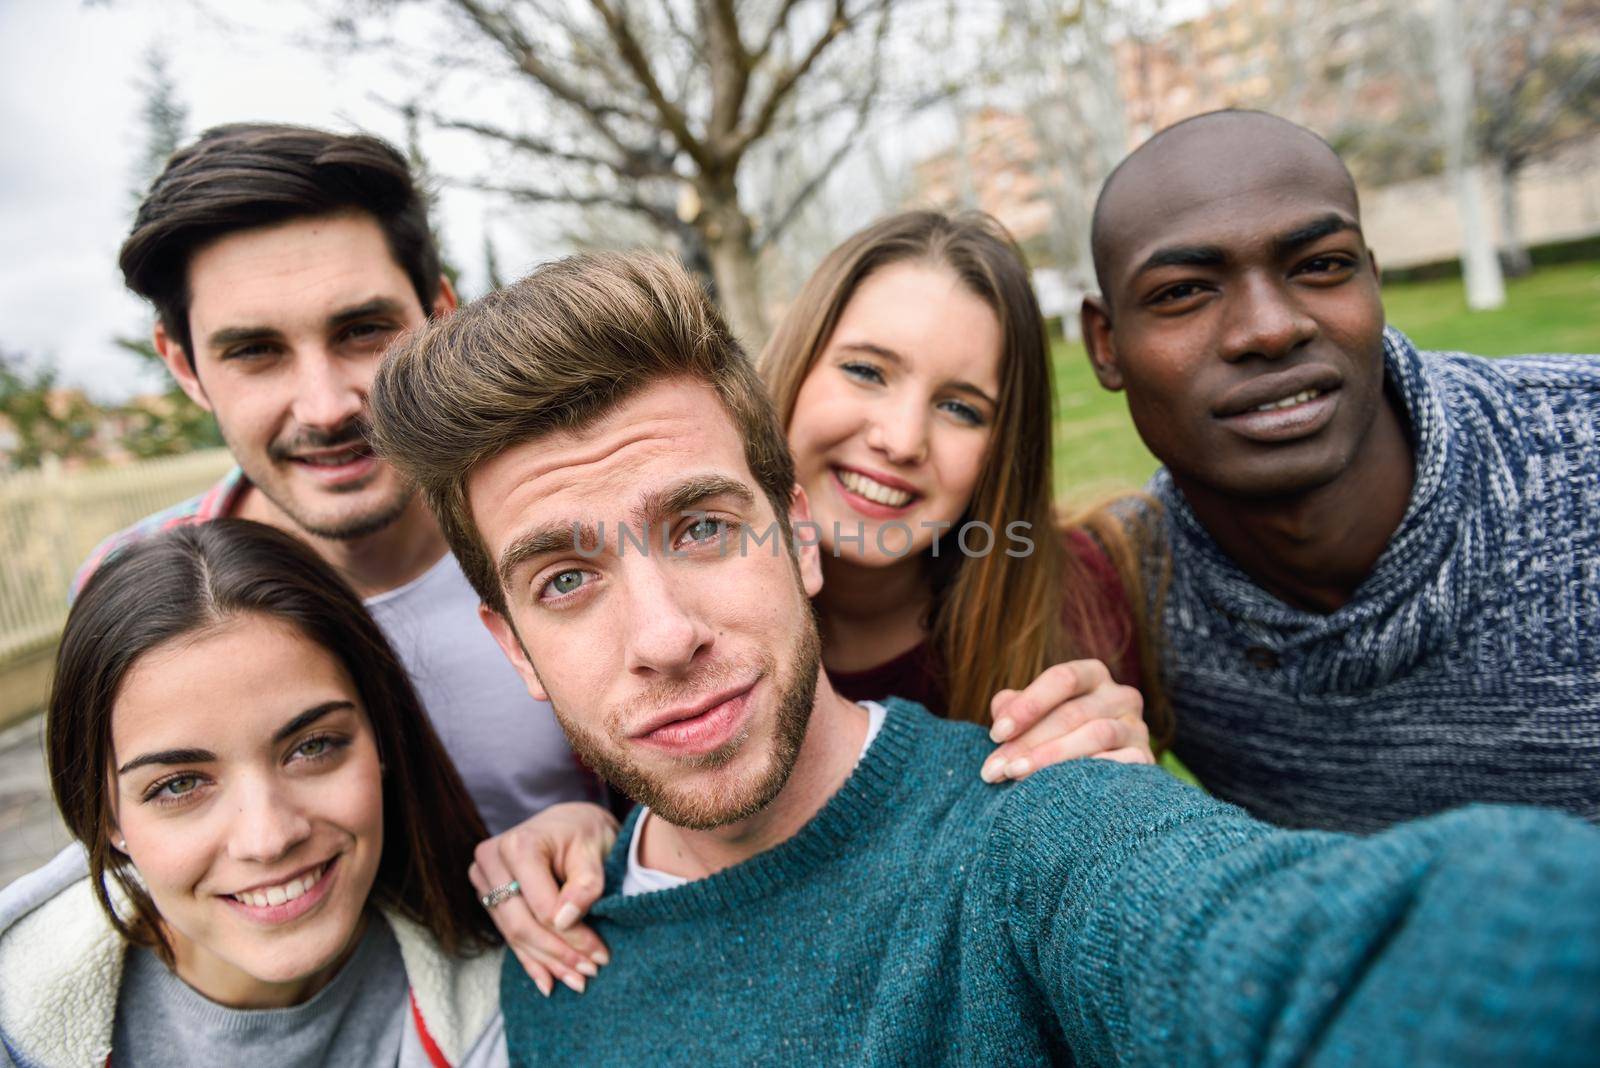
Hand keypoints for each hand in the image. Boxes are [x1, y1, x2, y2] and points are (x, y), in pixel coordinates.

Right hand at [468, 801, 617, 996]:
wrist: (569, 824)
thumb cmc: (585, 834)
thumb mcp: (594, 850)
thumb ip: (585, 883)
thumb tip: (565, 921)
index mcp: (518, 845)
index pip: (543, 907)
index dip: (573, 937)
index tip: (600, 955)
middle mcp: (492, 861)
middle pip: (522, 925)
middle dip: (558, 955)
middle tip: (588, 975)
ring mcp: (484, 880)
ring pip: (514, 935)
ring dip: (546, 963)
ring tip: (576, 981)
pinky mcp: (487, 896)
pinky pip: (508, 935)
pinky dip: (531, 959)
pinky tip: (548, 981)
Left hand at [979, 659, 1151, 782]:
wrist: (1101, 778)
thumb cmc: (1055, 734)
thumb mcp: (1034, 714)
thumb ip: (1014, 708)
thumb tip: (1001, 714)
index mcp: (1092, 675)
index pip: (1062, 678)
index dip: (1028, 704)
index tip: (996, 733)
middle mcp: (1121, 695)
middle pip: (1073, 713)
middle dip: (1027, 742)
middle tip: (994, 769)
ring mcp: (1137, 727)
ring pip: (1096, 735)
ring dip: (1051, 757)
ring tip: (1014, 776)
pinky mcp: (1146, 759)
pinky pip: (1120, 762)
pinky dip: (1088, 772)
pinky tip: (1060, 785)